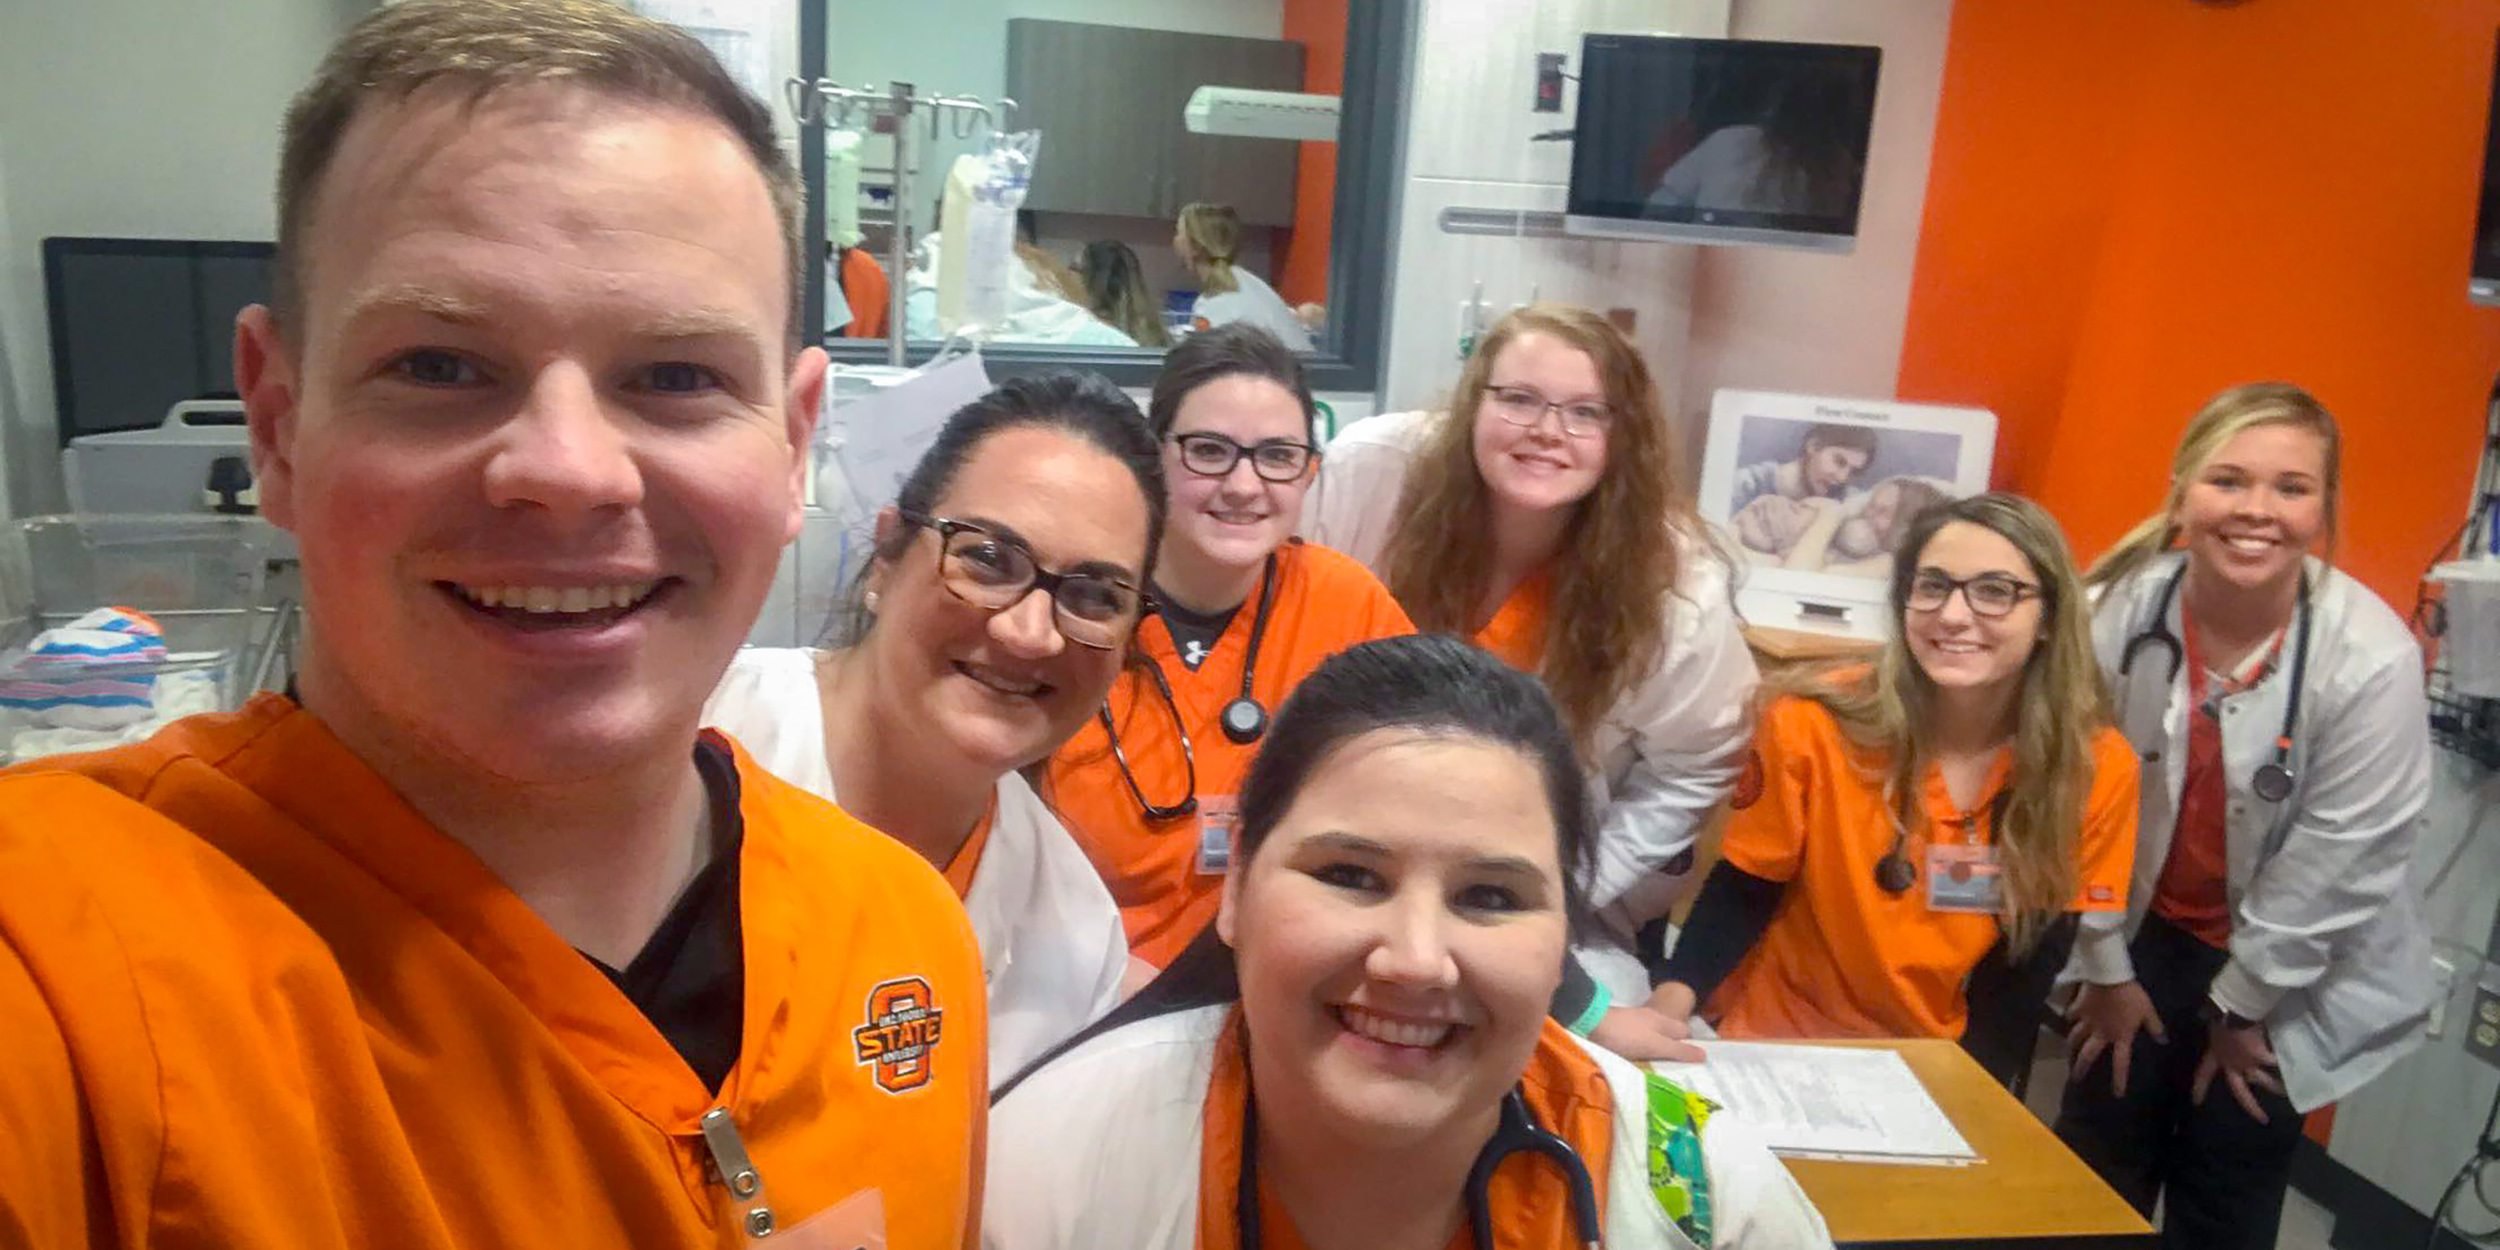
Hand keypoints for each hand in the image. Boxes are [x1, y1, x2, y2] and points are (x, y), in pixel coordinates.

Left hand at [1588, 982, 1705, 1063]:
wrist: (1589, 1024)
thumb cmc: (1625, 1035)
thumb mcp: (1655, 1045)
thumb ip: (1678, 1050)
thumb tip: (1705, 1055)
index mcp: (1663, 1021)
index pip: (1685, 1032)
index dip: (1691, 1046)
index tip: (1694, 1065)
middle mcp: (1651, 1019)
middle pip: (1670, 1035)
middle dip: (1675, 1050)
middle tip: (1678, 1073)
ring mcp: (1635, 1024)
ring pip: (1654, 1038)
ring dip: (1658, 1052)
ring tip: (1660, 1073)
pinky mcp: (1620, 1030)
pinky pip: (1639, 1042)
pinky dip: (1643, 1052)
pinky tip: (1640, 1064)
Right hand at [2065, 980, 2164, 1096]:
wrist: (2109, 976)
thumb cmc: (2131, 995)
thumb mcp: (2147, 1010)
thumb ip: (2154, 1026)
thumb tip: (2164, 1040)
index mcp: (2120, 1036)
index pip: (2120, 1063)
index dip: (2119, 1079)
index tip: (2116, 1094)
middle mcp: (2101, 1033)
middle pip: (2087, 1055)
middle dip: (2080, 1068)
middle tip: (2075, 1079)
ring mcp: (2087, 1021)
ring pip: (2074, 1038)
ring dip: (2070, 1048)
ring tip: (2067, 1055)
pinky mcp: (2078, 1008)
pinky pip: (2071, 1016)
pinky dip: (2069, 1019)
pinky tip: (2067, 1020)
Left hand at [2192, 1016, 2282, 1122]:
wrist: (2236, 1010)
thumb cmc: (2222, 1013)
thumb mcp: (2214, 1024)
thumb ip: (2215, 1028)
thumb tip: (2207, 1018)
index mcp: (2216, 1054)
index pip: (2203, 1073)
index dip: (2200, 1088)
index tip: (2196, 1102)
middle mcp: (2232, 1064)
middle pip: (2240, 1091)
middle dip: (2252, 1107)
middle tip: (2263, 1119)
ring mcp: (2248, 1064)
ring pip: (2264, 1081)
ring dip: (2277, 1087)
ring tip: (2287, 1093)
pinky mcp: (2262, 1058)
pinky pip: (2276, 1062)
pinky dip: (2286, 1062)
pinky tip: (2298, 1066)